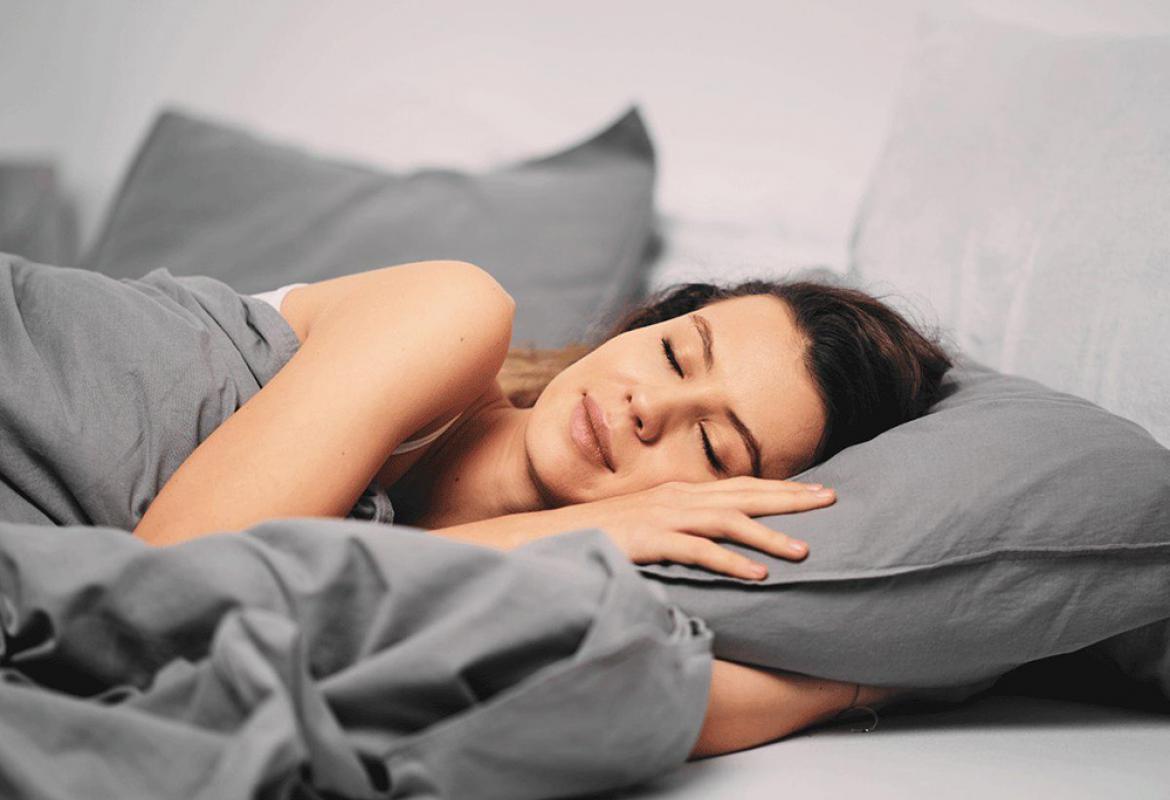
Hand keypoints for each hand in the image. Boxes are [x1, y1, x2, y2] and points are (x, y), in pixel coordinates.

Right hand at [547, 476, 834, 579]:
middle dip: (790, 498)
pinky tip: (758, 577)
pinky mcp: (651, 541)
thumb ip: (682, 525)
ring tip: (805, 551)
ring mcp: (664, 518)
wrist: (550, 535)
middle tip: (832, 501)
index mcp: (680, 492)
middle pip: (745, 495)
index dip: (781, 488)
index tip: (817, 492)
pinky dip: (731, 563)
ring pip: (730, 522)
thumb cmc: (602, 534)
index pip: (740, 487)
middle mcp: (678, 498)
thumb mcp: (649, 524)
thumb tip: (716, 537)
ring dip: (769, 536)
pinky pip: (699, 551)